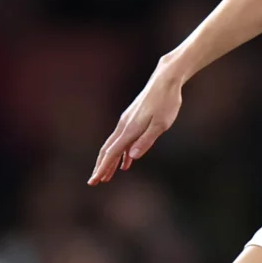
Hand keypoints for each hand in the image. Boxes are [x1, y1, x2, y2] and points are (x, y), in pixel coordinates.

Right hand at [89, 65, 183, 184]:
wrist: (166, 80)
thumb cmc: (167, 102)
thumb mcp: (161, 124)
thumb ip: (146, 141)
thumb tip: (132, 157)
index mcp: (130, 129)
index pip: (112, 153)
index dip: (103, 168)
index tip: (95, 180)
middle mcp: (125, 125)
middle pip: (109, 150)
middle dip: (101, 167)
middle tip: (94, 182)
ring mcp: (127, 121)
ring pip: (115, 145)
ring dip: (110, 161)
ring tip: (107, 176)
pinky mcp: (133, 119)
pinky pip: (124, 140)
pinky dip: (122, 153)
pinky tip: (126, 163)